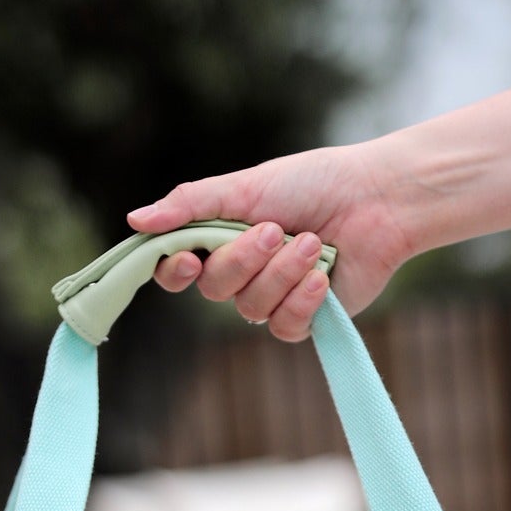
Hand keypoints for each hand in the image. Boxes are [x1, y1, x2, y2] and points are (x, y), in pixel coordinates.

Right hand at [126, 141, 414, 340]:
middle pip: (215, 289)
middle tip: (277, 229)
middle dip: (245, 260)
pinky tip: (323, 276)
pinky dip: (303, 299)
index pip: (176, 271)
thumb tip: (135, 221)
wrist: (376, 200)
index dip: (175, 272)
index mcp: (219, 239)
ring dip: (282, 273)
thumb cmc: (313, 184)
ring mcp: (271, 299)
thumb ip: (190, 205)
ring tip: (314, 243)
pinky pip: (285, 326)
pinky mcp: (304, 320)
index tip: (188, 259)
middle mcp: (240, 274)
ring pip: (251, 309)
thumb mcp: (245, 186)